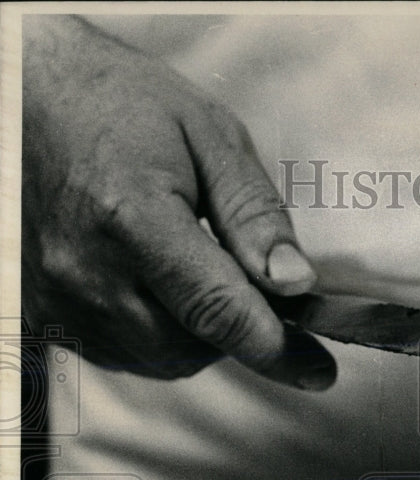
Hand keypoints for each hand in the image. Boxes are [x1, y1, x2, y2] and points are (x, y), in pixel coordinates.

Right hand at [21, 16, 334, 388]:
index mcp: (131, 217)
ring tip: (196, 268)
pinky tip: (157, 282)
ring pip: (160, 359)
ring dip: (199, 334)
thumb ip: (255, 213)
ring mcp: (55, 299)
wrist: (24, 96)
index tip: (320, 372)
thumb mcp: (210, 136)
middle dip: (238, 327)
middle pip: (192, 347)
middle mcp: (84, 271)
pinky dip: (158, 333)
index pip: (216, 309)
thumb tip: (297, 284)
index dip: (276, 348)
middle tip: (249, 279)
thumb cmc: (125, 105)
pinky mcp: (40, 315)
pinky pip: (123, 353)